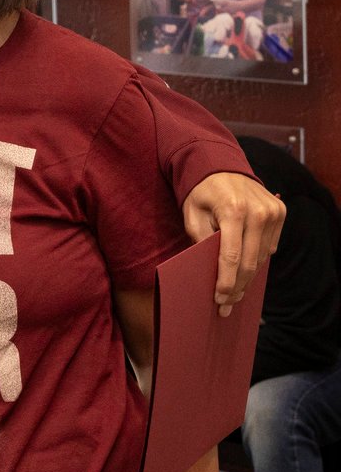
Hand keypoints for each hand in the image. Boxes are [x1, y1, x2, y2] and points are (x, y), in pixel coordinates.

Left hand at [182, 173, 284, 314]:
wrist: (221, 166)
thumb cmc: (201, 192)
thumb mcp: (192, 214)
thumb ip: (201, 241)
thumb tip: (210, 271)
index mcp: (233, 210)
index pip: (230, 256)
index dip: (226, 281)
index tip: (219, 299)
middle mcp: (258, 212)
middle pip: (249, 261)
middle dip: (237, 287)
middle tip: (226, 305)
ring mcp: (273, 212)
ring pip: (261, 257)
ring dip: (248, 278)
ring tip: (235, 294)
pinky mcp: (280, 212)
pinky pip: (269, 246)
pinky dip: (256, 261)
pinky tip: (244, 272)